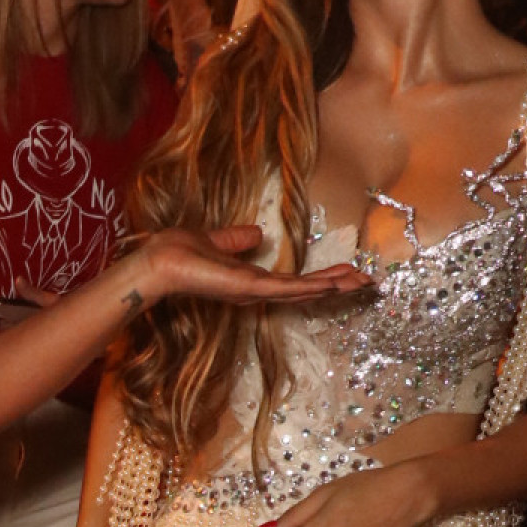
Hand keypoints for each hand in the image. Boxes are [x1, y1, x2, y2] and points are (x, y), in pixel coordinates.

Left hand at [136, 227, 370, 309]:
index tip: (346, 273)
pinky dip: (310, 286)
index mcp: (248, 280)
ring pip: (301, 291)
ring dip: (332, 286)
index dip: (320, 278)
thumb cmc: (178, 252)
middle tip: (368, 281)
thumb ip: (237, 239)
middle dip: (336, 285)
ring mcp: (252, 292)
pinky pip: (285, 288)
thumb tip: (258, 233)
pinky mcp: (248, 289)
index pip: (292, 281)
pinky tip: (332, 284)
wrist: (158, 262)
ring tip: (361, 282)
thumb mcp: (216, 240)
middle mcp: (254, 291)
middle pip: (304, 290)